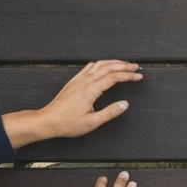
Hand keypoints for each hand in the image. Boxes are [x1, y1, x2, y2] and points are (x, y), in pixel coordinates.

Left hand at [19, 60, 142, 146]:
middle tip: (136, 67)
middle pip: (108, 67)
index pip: (114, 77)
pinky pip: (88, 67)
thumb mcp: (91, 123)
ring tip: (124, 64)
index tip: (139, 76)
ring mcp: (78, 80)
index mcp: (90, 90)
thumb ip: (110, 113)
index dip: (128, 76)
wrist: (47, 121)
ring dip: (113, 63)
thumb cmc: (67, 124)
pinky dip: (100, 64)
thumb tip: (125, 104)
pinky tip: (103, 65)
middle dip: (124, 66)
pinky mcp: (73, 81)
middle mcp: (85, 81)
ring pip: (98, 65)